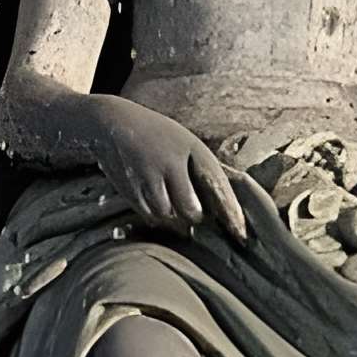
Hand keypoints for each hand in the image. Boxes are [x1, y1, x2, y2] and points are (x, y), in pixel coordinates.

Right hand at [89, 98, 251, 241]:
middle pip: (190, 210)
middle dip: (195, 217)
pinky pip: (149, 215)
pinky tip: (157, 204)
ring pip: (168, 216)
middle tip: (196, 216)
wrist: (115, 123)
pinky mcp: (130, 190)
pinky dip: (156, 215)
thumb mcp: (184, 142)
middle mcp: (170, 163)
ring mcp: (148, 178)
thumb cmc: (158, 136)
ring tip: (173, 208)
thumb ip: (202, 170)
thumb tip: (219, 206)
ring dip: (174, 219)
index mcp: (191, 147)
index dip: (230, 211)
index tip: (241, 233)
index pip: (217, 185)